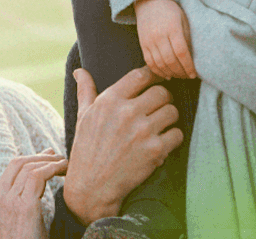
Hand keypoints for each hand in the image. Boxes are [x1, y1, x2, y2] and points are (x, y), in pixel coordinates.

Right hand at [0, 149, 67, 238]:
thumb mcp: (18, 221)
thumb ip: (21, 199)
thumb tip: (37, 173)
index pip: (10, 169)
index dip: (30, 158)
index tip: (46, 156)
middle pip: (18, 163)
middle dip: (39, 156)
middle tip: (56, 156)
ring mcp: (8, 202)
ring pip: (29, 167)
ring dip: (49, 162)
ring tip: (64, 164)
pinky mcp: (23, 207)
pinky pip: (37, 176)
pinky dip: (52, 168)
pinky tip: (63, 170)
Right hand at [62, 67, 182, 225]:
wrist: (92, 186)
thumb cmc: (86, 147)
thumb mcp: (83, 115)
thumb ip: (85, 90)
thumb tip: (79, 70)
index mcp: (110, 99)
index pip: (141, 75)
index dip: (152, 74)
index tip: (156, 79)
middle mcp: (127, 112)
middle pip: (162, 92)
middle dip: (163, 98)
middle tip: (160, 105)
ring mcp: (142, 131)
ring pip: (172, 112)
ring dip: (170, 117)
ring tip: (162, 123)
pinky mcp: (154, 151)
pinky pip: (177, 134)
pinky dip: (173, 137)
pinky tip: (162, 141)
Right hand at [135, 0, 196, 79]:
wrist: (149, 0)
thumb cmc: (170, 10)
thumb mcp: (183, 20)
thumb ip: (187, 38)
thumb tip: (191, 58)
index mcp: (172, 28)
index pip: (181, 53)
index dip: (188, 66)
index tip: (194, 74)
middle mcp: (159, 36)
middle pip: (170, 61)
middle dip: (181, 72)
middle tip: (188, 76)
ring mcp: (149, 40)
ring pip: (160, 64)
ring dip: (171, 73)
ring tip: (179, 75)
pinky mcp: (142, 43)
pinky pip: (149, 62)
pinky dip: (158, 71)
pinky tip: (166, 74)